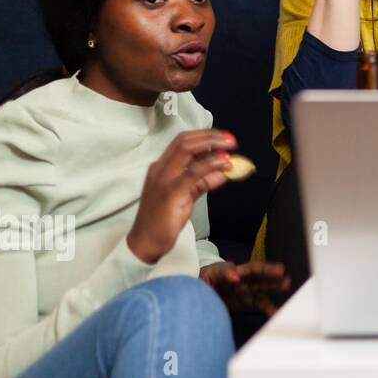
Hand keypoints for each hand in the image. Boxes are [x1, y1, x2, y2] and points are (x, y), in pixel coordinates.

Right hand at [127, 130, 237, 264]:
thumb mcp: (186, 196)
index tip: (224, 137)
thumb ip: (202, 182)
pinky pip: (191, 173)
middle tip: (231, 140)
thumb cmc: (164, 219)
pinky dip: (209, 164)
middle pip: (185, 141)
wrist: (145, 242)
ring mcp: (163, 180)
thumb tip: (223, 172)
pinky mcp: (170, 193)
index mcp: (161, 167)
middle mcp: (160, 169)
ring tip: (231, 150)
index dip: (205, 135)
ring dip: (212, 146)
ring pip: (186, 150)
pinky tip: (224, 164)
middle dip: (210, 136)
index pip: (182, 141)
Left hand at [199, 261, 290, 315]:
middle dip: (268, 273)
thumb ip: (221, 274)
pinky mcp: (248, 302)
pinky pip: (261, 304)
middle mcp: (242, 279)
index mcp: (231, 270)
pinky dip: (269, 308)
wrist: (200, 293)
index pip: (240, 268)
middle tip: (280, 272)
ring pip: (262, 288)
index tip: (238, 278)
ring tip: (286, 284)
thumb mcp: (208, 275)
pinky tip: (276, 313)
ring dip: (274, 286)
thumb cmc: (204, 279)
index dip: (246, 272)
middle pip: (257, 275)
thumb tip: (235, 277)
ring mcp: (246, 290)